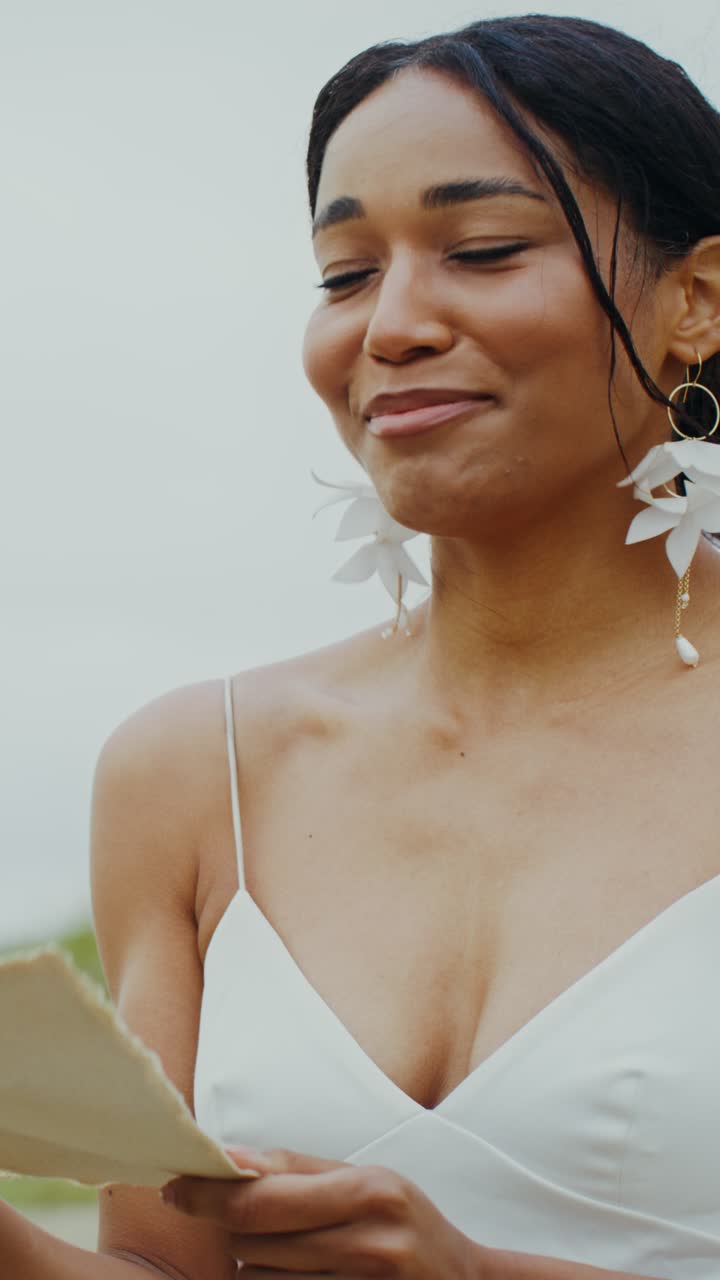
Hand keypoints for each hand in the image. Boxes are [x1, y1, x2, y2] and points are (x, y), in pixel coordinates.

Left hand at [161, 1144, 484, 1277]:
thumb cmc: (409, 1227)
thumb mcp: (368, 1182)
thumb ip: (299, 1170)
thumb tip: (228, 1158)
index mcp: (370, 1192)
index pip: (263, 1197)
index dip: (208, 1194)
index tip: (174, 1187)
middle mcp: (369, 1242)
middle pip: (254, 1242)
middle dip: (237, 1232)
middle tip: (246, 1222)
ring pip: (261, 1279)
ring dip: (259, 1267)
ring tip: (299, 1256)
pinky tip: (301, 1278)